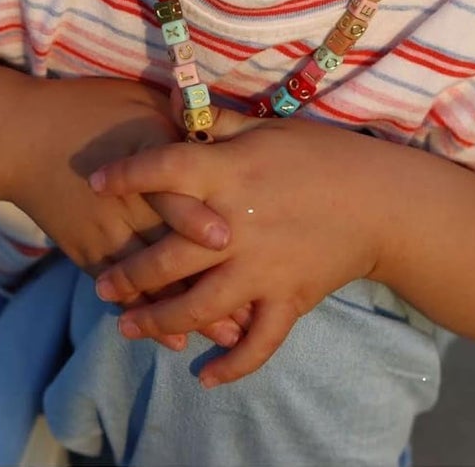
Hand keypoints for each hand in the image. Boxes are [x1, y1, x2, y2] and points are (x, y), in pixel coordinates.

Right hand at [8, 75, 250, 351]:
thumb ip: (177, 119)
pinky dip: (147, 314)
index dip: (194, 215)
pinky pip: (119, 290)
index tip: (226, 238)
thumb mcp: (134, 101)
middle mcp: (123, 204)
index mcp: (140, 161)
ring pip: (147, 278)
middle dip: (207, 279)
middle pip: (166, 246)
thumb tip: (222, 130)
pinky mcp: (86, 251)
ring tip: (227, 335)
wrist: (19, 136)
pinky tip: (174, 338)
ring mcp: (103, 232)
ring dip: (186, 308)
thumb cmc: (84, 109)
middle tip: (250, 309)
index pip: (168, 190)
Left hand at [90, 105, 389, 385]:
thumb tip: (172, 98)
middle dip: (128, 275)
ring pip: (199, 306)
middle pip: (168, 256)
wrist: (380, 202)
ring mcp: (260, 270)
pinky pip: (256, 343)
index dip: (125, 175)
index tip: (94, 183)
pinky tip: (204, 376)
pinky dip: (230, 364)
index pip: (163, 172)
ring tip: (127, 328)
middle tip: (99, 286)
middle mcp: (234, 227)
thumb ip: (214, 122)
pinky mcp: (287, 301)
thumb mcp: (265, 128)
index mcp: (227, 175)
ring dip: (159, 321)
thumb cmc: (319, 155)